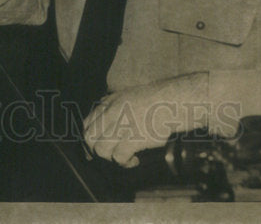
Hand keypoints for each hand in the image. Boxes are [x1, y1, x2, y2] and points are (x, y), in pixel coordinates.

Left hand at [83, 73, 206, 167]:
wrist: (174, 101)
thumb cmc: (155, 101)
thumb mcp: (127, 97)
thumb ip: (111, 109)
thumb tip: (100, 128)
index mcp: (109, 103)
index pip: (87, 124)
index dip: (90, 140)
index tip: (96, 148)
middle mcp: (111, 113)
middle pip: (89, 138)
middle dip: (96, 151)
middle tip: (110, 155)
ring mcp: (121, 125)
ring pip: (100, 150)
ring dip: (111, 158)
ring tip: (123, 158)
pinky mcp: (133, 138)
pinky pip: (118, 157)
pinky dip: (125, 163)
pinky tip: (134, 160)